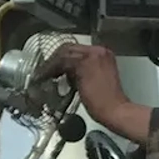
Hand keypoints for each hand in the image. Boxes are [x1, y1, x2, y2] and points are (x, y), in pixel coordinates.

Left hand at [35, 41, 153, 145]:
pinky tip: (45, 76)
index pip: (77, 49)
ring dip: (51, 64)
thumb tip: (68, 74)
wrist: (116, 110)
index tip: (53, 66)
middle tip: (44, 69)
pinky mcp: (83, 64)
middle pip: (69, 48)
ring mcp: (91, 56)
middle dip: (55, 58)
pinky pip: (62, 63)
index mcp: (104, 54)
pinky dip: (51, 69)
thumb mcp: (97, 81)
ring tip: (42, 73)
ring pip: (64, 53)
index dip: (62, 56)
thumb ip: (83, 73)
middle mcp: (98, 51)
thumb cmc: (108, 102)